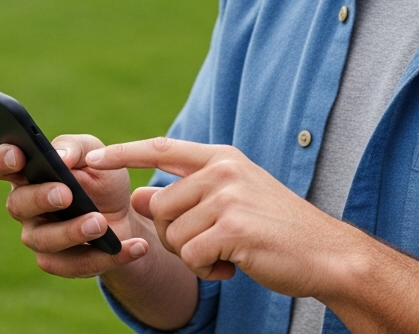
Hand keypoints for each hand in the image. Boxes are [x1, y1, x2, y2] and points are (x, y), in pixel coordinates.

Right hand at [0, 134, 149, 277]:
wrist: (124, 216)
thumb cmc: (100, 178)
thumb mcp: (95, 154)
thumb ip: (76, 148)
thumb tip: (59, 156)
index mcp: (28, 172)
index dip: (1, 160)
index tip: (18, 157)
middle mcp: (25, 205)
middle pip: (17, 204)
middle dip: (41, 198)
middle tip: (66, 194)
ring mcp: (38, 235)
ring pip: (44, 239)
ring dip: (73, 231)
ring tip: (100, 223)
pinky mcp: (57, 262)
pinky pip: (75, 264)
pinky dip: (108, 256)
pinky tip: (133, 246)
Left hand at [86, 137, 354, 296]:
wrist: (326, 254)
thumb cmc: (277, 231)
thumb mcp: (231, 202)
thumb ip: (187, 195)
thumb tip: (138, 195)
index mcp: (223, 158)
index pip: (160, 148)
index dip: (123, 153)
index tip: (92, 158)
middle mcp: (223, 171)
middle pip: (159, 205)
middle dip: (173, 236)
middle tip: (210, 245)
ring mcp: (229, 197)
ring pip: (172, 234)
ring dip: (193, 256)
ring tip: (227, 254)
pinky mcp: (233, 227)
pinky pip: (192, 256)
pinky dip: (207, 270)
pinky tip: (234, 266)